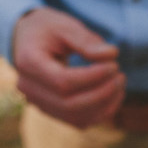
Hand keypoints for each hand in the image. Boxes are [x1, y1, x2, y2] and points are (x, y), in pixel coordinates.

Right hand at [11, 7, 125, 127]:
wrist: (27, 39)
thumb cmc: (47, 29)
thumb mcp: (65, 26)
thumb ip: (86, 40)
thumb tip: (111, 55)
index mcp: (28, 63)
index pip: (62, 82)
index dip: (92, 78)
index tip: (113, 65)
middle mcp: (28, 88)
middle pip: (68, 105)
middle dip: (101, 94)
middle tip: (120, 76)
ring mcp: (37, 103)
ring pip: (74, 117)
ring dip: (103, 105)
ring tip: (119, 84)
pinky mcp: (51, 111)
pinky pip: (77, 121)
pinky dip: (99, 113)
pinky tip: (114, 95)